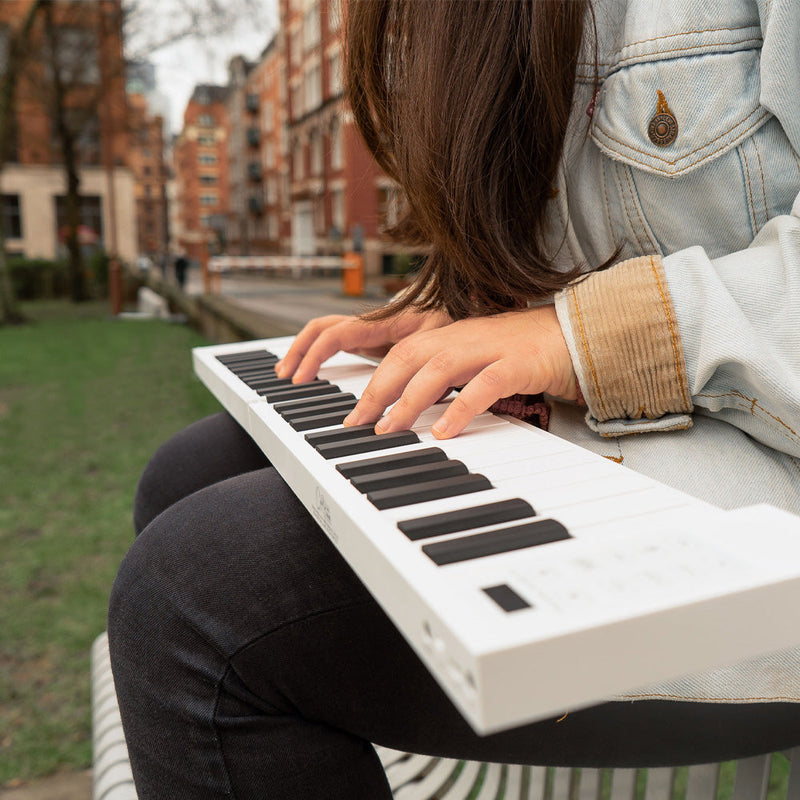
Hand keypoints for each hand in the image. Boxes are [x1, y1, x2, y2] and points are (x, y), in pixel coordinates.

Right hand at [275, 308, 451, 383]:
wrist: (473, 304)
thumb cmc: (461, 320)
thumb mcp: (445, 341)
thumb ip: (426, 364)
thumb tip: (411, 397)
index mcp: (382, 321)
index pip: (335, 335)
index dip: (314, 356)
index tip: (302, 380)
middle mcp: (373, 323)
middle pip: (322, 329)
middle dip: (299, 350)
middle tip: (285, 376)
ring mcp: (374, 330)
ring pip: (328, 333)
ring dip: (307, 350)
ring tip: (292, 374)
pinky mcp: (379, 338)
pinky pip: (342, 341)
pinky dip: (323, 353)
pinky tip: (321, 370)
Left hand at [343, 306, 576, 438]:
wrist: (578, 334)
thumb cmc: (525, 353)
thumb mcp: (478, 362)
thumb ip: (449, 378)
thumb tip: (414, 409)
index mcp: (453, 335)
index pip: (401, 353)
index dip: (374, 382)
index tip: (355, 415)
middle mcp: (466, 336)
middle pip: (409, 355)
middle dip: (379, 390)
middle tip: (358, 424)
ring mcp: (492, 347)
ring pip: (439, 367)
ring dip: (409, 399)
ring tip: (390, 429)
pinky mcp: (519, 362)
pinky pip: (485, 385)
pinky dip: (461, 408)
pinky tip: (444, 431)